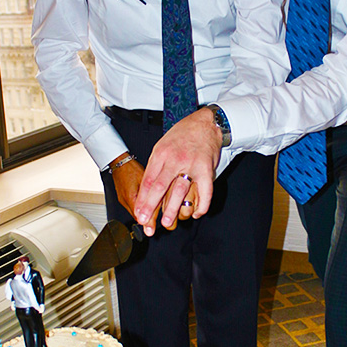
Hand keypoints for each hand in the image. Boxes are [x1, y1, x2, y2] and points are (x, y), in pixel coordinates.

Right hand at [110, 154, 160, 232]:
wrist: (119, 162)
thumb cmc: (132, 168)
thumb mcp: (145, 179)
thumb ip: (151, 192)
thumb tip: (162, 201)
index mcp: (131, 196)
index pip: (140, 214)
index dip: (148, 222)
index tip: (152, 230)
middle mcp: (125, 200)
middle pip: (137, 216)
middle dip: (146, 223)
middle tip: (151, 231)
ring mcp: (123, 200)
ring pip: (135, 212)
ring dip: (143, 216)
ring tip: (151, 223)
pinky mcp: (123, 198)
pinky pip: (132, 207)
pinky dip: (140, 209)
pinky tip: (146, 210)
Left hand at [134, 109, 221, 232]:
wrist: (205, 124)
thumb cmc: (182, 136)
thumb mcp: (162, 146)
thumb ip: (155, 166)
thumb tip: (146, 189)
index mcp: (161, 154)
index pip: (149, 180)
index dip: (142, 198)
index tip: (138, 212)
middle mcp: (176, 160)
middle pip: (160, 186)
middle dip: (151, 206)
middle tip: (145, 220)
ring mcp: (192, 165)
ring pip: (180, 190)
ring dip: (173, 209)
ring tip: (167, 222)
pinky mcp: (207, 170)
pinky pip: (205, 192)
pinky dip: (201, 205)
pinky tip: (196, 214)